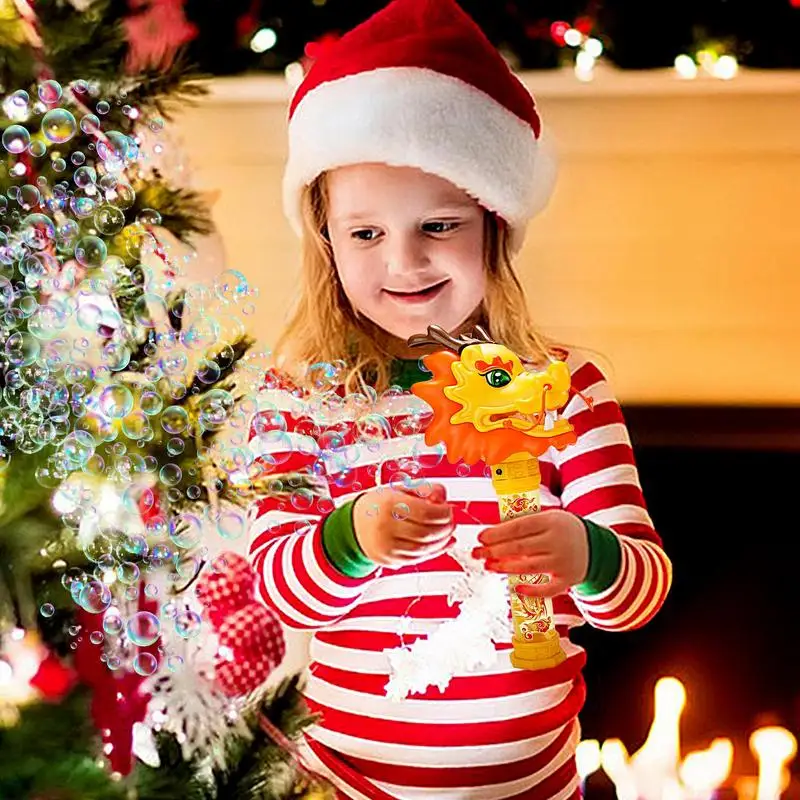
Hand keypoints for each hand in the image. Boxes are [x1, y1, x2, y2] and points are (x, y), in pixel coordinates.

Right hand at [353, 483, 454, 566]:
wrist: (354, 525)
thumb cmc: (379, 505)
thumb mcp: (399, 489)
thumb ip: (423, 489)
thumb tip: (442, 495)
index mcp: (389, 505)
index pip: (425, 513)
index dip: (443, 513)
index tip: (449, 509)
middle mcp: (386, 527)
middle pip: (426, 533)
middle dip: (445, 528)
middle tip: (452, 522)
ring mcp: (387, 546)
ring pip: (423, 549)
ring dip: (442, 542)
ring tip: (448, 532)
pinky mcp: (389, 560)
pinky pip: (417, 559)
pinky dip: (433, 553)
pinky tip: (441, 545)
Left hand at [471, 510, 588, 597]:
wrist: (595, 545)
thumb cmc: (561, 530)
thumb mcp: (547, 519)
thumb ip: (523, 525)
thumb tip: (492, 535)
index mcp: (550, 522)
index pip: (519, 527)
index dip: (498, 533)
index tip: (481, 537)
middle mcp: (557, 541)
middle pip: (521, 547)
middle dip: (495, 551)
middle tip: (477, 553)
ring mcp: (563, 562)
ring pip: (530, 567)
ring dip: (506, 568)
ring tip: (489, 566)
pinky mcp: (568, 580)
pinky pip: (549, 589)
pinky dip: (533, 591)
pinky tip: (517, 589)